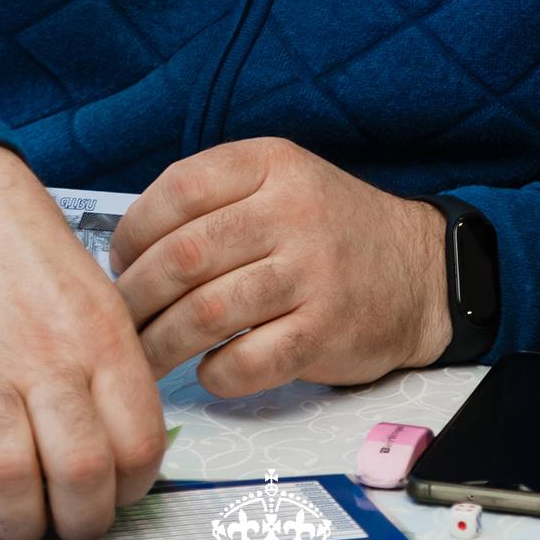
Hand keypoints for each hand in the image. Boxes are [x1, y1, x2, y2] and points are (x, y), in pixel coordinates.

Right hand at [0, 143, 166, 539]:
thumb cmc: (14, 244)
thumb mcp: (87, 290)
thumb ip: (103, 365)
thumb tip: (115, 449)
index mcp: (100, 334)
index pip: (139, 447)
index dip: (128, 491)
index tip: (109, 494)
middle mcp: (45, 357)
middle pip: (80, 480)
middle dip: (75, 524)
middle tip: (60, 522)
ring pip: (10, 487)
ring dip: (13, 520)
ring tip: (10, 510)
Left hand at [112, 137, 450, 394]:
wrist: (420, 271)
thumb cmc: (329, 230)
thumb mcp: (281, 182)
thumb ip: (215, 201)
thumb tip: (128, 251)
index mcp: (272, 164)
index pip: (179, 189)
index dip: (134, 231)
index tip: (121, 262)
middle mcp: (292, 211)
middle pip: (182, 257)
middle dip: (135, 297)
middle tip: (120, 320)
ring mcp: (311, 273)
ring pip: (205, 314)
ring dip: (160, 344)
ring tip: (144, 356)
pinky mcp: (325, 332)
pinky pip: (246, 363)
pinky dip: (214, 375)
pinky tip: (208, 371)